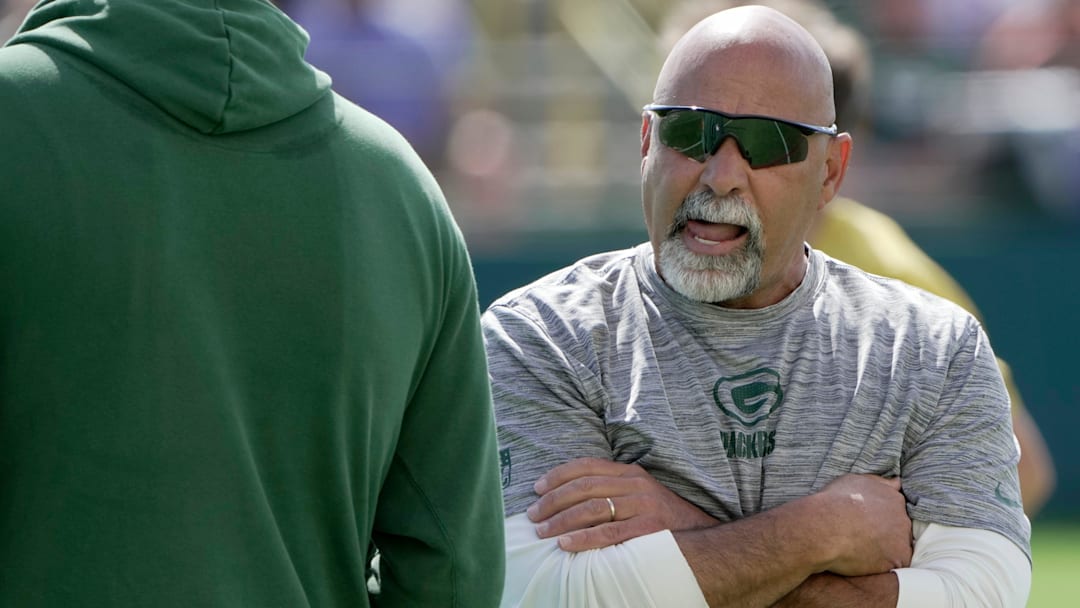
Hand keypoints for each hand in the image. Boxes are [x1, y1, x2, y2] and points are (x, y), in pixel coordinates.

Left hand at [527, 457, 718, 551]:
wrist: (703, 535)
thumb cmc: (662, 517)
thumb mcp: (639, 494)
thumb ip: (612, 489)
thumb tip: (569, 497)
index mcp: (630, 472)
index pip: (586, 466)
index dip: (557, 475)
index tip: (536, 488)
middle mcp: (635, 484)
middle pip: (583, 487)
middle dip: (553, 501)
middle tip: (532, 514)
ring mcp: (643, 505)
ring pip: (592, 508)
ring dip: (561, 520)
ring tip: (542, 531)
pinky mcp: (649, 529)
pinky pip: (608, 533)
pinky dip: (583, 539)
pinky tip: (566, 544)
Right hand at [810, 474, 912, 575]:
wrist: (826, 528)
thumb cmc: (835, 502)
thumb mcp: (854, 481)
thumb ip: (878, 482)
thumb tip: (897, 482)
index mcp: (894, 498)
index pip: (894, 509)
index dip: (879, 516)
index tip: (864, 521)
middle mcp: (903, 517)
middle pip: (898, 527)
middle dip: (884, 531)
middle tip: (860, 535)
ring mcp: (902, 539)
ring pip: (897, 546)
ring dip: (884, 547)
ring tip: (860, 548)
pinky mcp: (898, 558)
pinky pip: (895, 563)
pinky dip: (883, 563)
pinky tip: (865, 559)